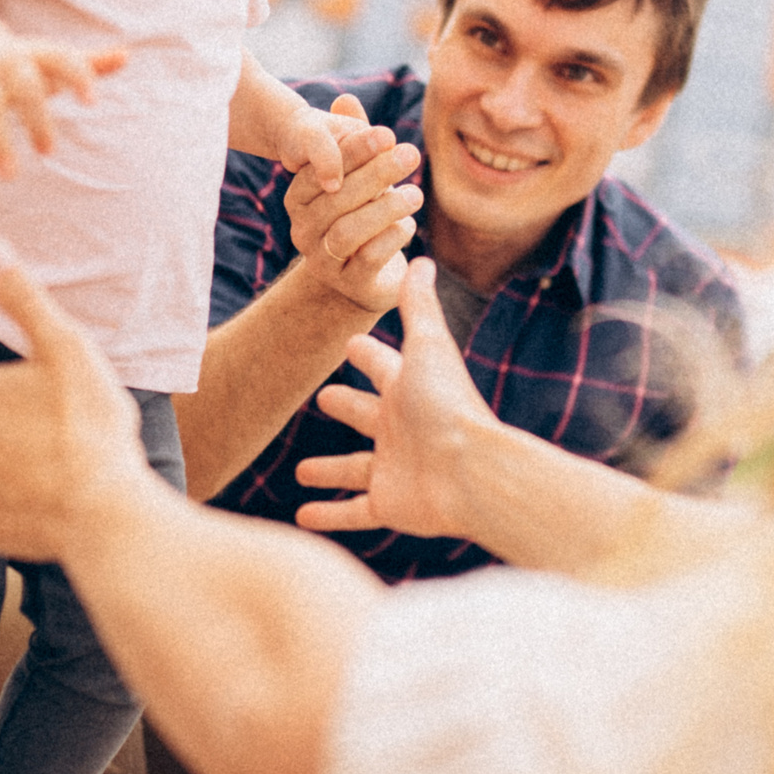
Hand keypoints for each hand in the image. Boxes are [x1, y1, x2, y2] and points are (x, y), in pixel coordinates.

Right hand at [0, 35, 127, 178]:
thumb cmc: (24, 63)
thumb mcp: (53, 60)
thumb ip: (89, 64)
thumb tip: (126, 56)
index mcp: (38, 53)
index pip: (63, 60)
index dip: (79, 77)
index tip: (93, 104)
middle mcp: (7, 60)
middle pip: (24, 86)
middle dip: (36, 118)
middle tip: (48, 152)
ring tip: (10, 176)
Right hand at [287, 94, 422, 313]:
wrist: (366, 275)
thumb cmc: (362, 212)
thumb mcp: (360, 173)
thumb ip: (352, 137)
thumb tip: (345, 99)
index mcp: (299, 197)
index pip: (321, 170)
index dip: (354, 150)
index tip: (387, 133)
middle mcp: (302, 229)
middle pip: (336, 198)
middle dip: (376, 173)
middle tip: (411, 154)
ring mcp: (322, 259)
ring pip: (349, 230)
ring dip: (386, 208)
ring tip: (415, 194)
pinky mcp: (348, 283)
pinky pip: (368, 258)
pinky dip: (392, 238)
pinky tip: (409, 225)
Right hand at [294, 258, 496, 538]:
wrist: (471, 470)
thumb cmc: (447, 404)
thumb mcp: (427, 346)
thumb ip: (418, 306)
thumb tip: (420, 258)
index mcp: (408, 389)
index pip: (382, 366)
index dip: (367, 355)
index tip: (351, 344)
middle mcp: (401, 428)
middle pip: (366, 414)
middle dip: (346, 407)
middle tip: (323, 398)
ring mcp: (395, 468)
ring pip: (354, 469)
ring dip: (329, 470)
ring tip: (302, 470)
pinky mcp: (391, 504)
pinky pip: (354, 512)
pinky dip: (330, 515)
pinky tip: (302, 516)